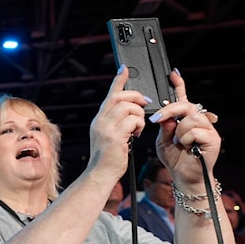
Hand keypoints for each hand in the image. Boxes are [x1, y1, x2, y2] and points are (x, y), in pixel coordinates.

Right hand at [85, 66, 148, 182]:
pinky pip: (133, 120)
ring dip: (139, 115)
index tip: (124, 69)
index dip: (118, 80)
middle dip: (136, 97)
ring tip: (138, 128)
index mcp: (99, 119)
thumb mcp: (110, 136)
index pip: (110, 94)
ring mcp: (106, 128)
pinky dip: (139, 125)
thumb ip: (116, 122)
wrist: (101, 174)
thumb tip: (130, 110)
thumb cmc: (109, 159)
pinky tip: (137, 134)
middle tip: (145, 104)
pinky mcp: (114, 136)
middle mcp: (100, 121)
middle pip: (120, 97)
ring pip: (128, 107)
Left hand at [149, 69, 222, 187]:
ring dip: (179, 132)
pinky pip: (195, 131)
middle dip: (169, 111)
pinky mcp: (213, 138)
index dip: (179, 86)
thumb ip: (164, 126)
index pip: (183, 99)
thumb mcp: (163, 140)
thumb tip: (165, 114)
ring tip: (180, 143)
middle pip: (186, 105)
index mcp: (186, 120)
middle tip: (156, 120)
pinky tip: (188, 148)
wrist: (184, 177)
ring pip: (189, 118)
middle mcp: (199, 121)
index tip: (172, 74)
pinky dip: (186, 139)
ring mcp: (208, 129)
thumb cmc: (175, 159)